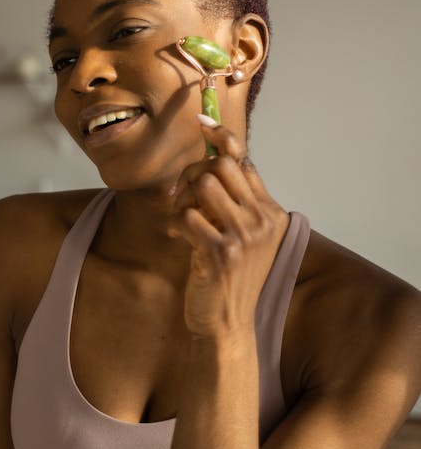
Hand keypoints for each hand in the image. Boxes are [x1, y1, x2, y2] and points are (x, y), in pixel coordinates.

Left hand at [168, 118, 287, 339]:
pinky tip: (180, 239)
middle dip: (193, 174)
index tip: (204, 123)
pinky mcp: (222, 253)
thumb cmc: (227, 278)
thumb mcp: (240, 237)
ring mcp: (245, 237)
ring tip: (182, 221)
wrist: (226, 324)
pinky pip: (188, 215)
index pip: (246, 163)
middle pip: (221, 168)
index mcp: (271, 213)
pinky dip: (177, 223)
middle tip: (182, 195)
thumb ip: (234, 203)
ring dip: (183, 199)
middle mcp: (263, 221)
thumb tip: (215, 159)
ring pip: (204, 184)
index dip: (223, 140)